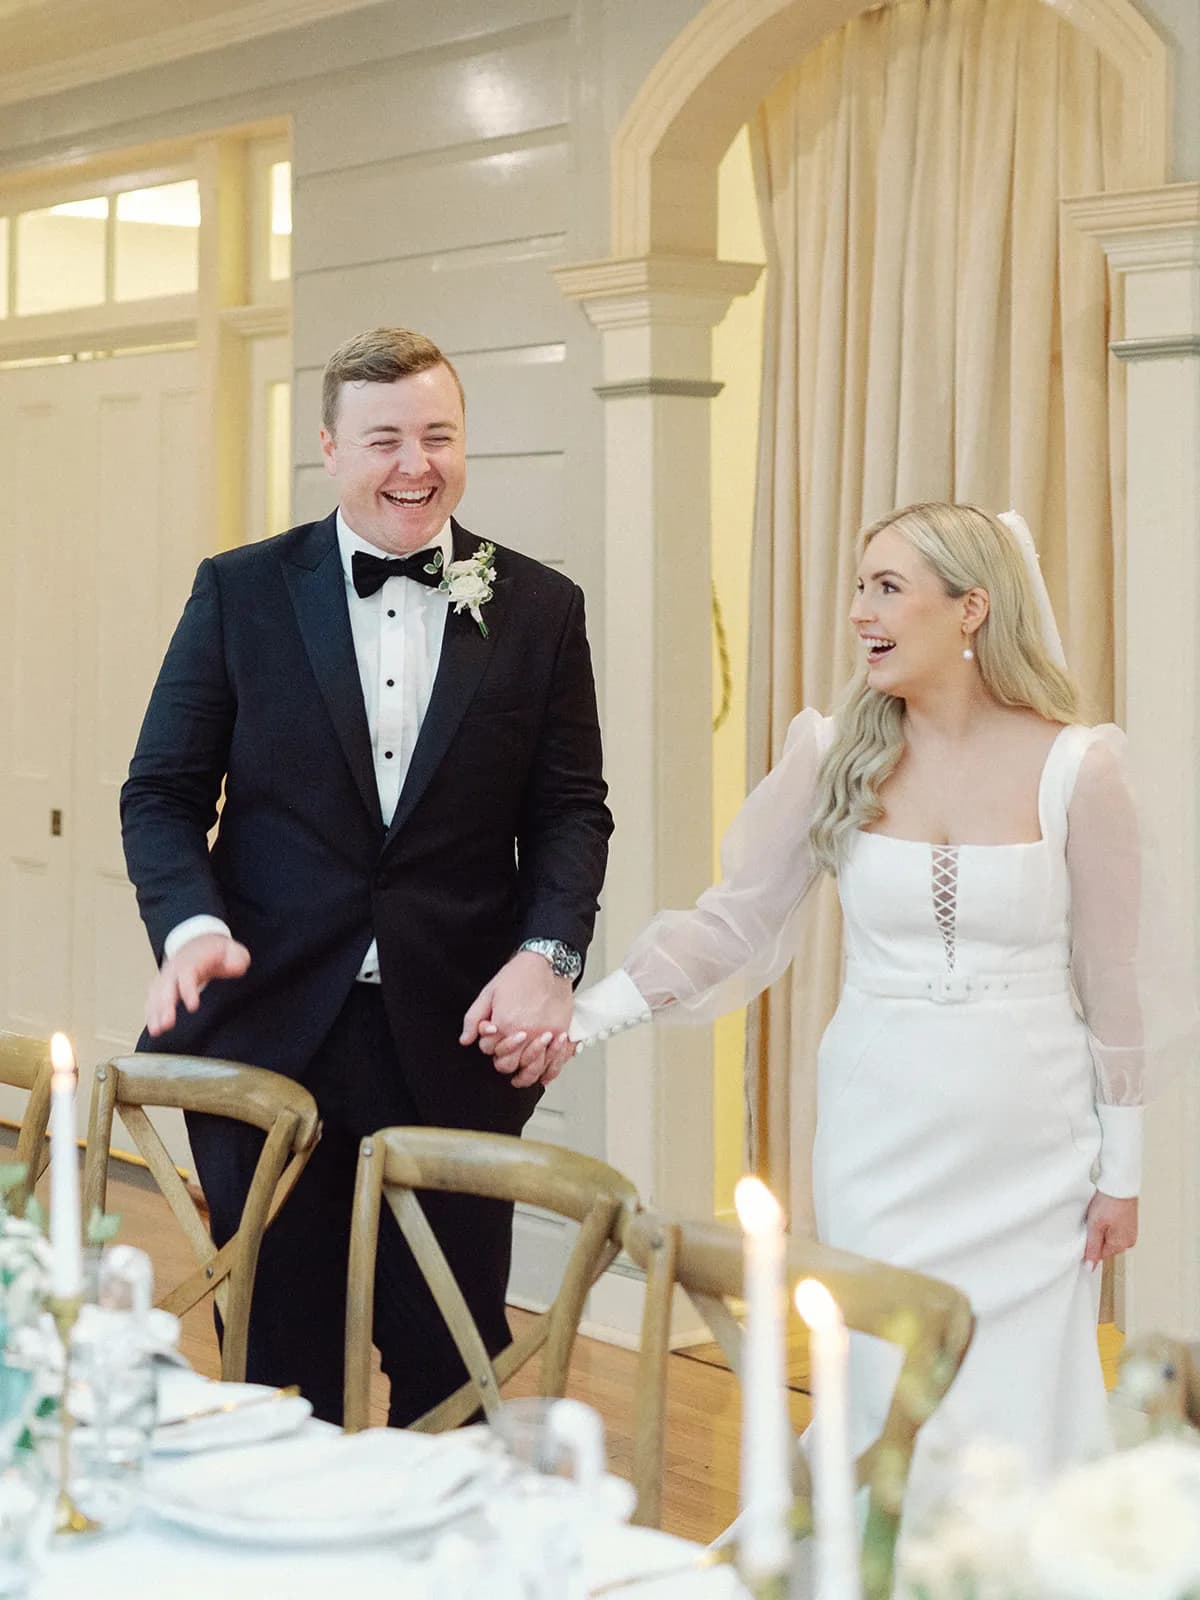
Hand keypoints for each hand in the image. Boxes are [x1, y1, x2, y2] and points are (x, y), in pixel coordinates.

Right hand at [146, 933, 250, 1036]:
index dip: (188, 990)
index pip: (187, 974)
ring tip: (157, 1031)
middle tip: (167, 1024)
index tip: (192, 1006)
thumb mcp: (232, 950)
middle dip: (165, 1006)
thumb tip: (234, 967)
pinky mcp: (162, 985)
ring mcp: (166, 976)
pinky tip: (153, 1027)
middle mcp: (175, 968)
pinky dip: (151, 1012)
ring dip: (155, 1012)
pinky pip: (153, 999)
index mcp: (193, 960)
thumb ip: (236, 959)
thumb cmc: (217, 951)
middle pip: (167, 987)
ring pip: (157, 994)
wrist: (200, 943)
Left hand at [460, 951, 574, 1088]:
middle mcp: (525, 1034)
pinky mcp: (561, 1033)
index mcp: (504, 1024)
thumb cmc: (520, 975)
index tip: (493, 1037)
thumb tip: (466, 1039)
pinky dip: (549, 1072)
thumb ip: (473, 1018)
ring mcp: (545, 1036)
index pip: (490, 1050)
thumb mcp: (488, 992)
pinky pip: (555, 1062)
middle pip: (509, 1065)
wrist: (549, 963)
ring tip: (521, 1076)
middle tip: (505, 1058)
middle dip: (504, 1062)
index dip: (489, 1046)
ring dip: (525, 1074)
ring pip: (533, 1069)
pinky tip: (544, 1075)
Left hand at [1083, 1191, 1137, 1270]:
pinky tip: (1105, 1213)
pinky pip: (1115, 1229)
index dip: (1090, 1244)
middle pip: (1106, 1246)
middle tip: (1093, 1221)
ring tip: (1100, 1215)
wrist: (1120, 1183)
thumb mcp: (1095, 1226)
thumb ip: (1092, 1248)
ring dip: (1103, 1229)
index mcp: (1121, 1244)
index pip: (1100, 1255)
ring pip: (1110, 1237)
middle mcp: (1129, 1241)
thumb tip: (1090, 1267)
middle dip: (1097, 1236)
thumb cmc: (1108, 1202)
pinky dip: (1108, 1223)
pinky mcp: (1129, 1223)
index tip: (1086, 1231)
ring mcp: (1131, 1232)